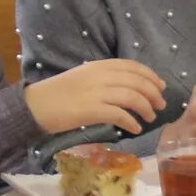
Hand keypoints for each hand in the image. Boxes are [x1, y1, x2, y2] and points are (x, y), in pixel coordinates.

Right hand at [28, 58, 167, 137]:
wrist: (34, 106)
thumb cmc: (57, 95)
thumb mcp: (82, 78)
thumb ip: (102, 79)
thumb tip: (126, 88)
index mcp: (97, 66)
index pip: (131, 66)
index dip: (150, 75)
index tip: (160, 85)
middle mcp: (99, 76)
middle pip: (136, 81)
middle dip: (153, 93)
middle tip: (161, 105)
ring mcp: (95, 92)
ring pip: (132, 96)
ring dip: (146, 108)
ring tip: (150, 118)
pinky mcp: (91, 110)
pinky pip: (119, 114)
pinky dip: (131, 121)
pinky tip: (135, 129)